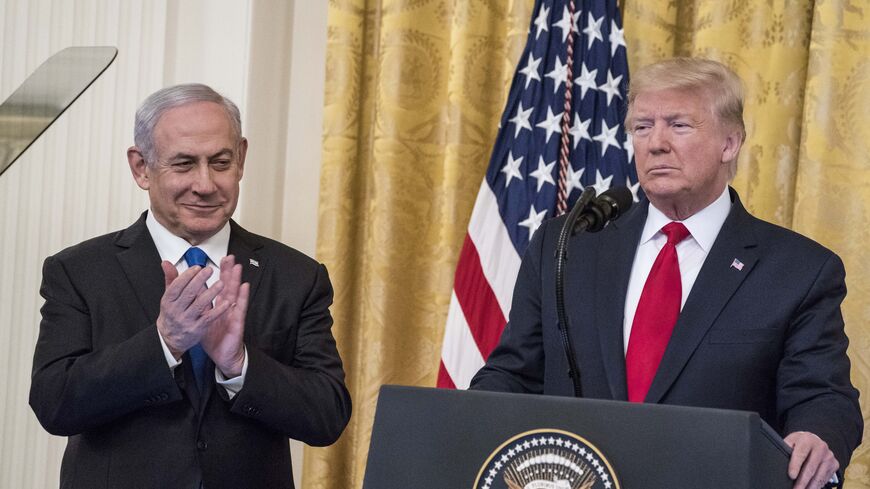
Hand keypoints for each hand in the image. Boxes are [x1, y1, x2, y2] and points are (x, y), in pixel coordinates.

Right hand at [156, 261, 229, 357]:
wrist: (170, 338)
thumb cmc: (172, 314)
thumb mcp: (169, 297)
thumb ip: (171, 279)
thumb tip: (166, 263)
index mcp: (168, 301)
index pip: (176, 286)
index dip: (187, 276)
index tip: (197, 267)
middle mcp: (176, 311)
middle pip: (188, 294)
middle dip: (199, 280)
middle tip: (209, 270)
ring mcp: (187, 320)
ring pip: (199, 305)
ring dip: (211, 293)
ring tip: (221, 283)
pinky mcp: (198, 329)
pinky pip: (209, 318)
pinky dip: (218, 310)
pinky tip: (227, 303)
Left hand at [201, 255, 249, 377]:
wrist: (222, 354)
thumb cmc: (213, 336)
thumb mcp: (201, 317)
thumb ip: (197, 303)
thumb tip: (190, 289)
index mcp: (217, 304)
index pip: (218, 285)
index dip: (219, 273)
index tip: (219, 259)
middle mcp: (226, 306)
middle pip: (228, 285)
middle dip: (228, 271)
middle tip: (229, 256)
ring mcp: (233, 313)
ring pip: (234, 293)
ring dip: (236, 279)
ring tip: (237, 266)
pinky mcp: (237, 321)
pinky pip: (240, 308)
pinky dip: (242, 296)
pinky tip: (244, 286)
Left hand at [785, 431, 837, 488]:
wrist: (814, 441)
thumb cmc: (799, 443)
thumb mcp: (791, 442)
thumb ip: (786, 449)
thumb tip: (779, 461)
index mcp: (807, 439)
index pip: (801, 454)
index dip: (795, 465)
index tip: (791, 476)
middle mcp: (821, 447)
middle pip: (811, 468)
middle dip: (802, 481)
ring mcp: (829, 456)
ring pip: (819, 476)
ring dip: (810, 486)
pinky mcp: (834, 464)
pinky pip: (824, 479)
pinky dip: (816, 485)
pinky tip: (810, 488)